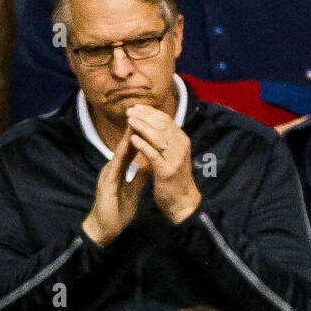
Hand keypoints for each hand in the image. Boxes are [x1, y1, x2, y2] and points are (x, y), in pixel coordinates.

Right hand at [82, 130, 150, 245]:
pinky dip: (122, 154)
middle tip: (142, 112)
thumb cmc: (117, 211)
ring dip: (126, 136)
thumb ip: (139, 176)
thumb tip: (150, 164)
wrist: (104, 230)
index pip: (130, 148)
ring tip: (134, 121)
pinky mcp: (107, 184)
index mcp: (118, 169)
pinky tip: (127, 145)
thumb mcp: (133, 190)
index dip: (139, 134)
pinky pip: (116, 166)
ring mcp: (108, 174)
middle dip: (133, 129)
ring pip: (119, 151)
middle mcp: (112, 168)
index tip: (150, 122)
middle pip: (124, 145)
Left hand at [125, 103, 201, 224]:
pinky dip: (142, 145)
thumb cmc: (173, 179)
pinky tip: (132, 139)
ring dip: (141, 126)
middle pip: (161, 125)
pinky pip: (153, 155)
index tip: (135, 107)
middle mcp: (181, 147)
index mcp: (182, 141)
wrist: (182, 203)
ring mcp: (175, 159)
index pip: (165, 119)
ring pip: (157, 137)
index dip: (150, 112)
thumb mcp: (172, 155)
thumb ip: (164, 140)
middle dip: (144, 116)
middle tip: (128, 111)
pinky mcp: (167, 172)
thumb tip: (152, 123)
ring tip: (128, 120)